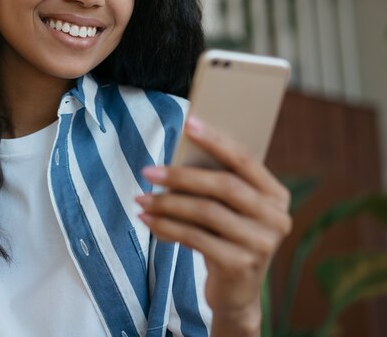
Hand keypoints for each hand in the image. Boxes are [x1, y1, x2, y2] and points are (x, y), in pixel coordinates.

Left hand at [135, 117, 291, 335]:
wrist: (235, 295)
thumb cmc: (225, 241)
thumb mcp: (227, 213)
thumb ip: (213, 189)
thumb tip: (173, 161)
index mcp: (276, 196)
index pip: (245, 160)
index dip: (216, 140)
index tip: (188, 123)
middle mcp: (276, 218)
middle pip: (223, 185)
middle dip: (181, 176)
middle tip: (148, 171)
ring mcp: (262, 243)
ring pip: (206, 212)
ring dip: (167, 203)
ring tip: (141, 198)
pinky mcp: (241, 265)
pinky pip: (195, 238)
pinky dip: (166, 227)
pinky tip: (148, 221)